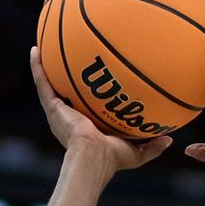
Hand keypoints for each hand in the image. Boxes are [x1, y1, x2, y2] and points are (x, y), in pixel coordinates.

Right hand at [30, 46, 170, 169]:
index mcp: (86, 127)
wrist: (93, 156)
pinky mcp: (52, 107)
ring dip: (46, 66)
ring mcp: (58, 111)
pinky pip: (42, 82)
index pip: (87, 107)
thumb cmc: (112, 159)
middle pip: (67, 92)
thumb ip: (152, 146)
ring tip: (44, 46)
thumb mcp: (136, 152)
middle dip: (66, 77)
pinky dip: (37, 66)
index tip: (93, 81)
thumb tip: (169, 138)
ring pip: (50, 84)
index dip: (88, 95)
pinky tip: (35, 49)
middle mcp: (70, 117)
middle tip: (69, 60)